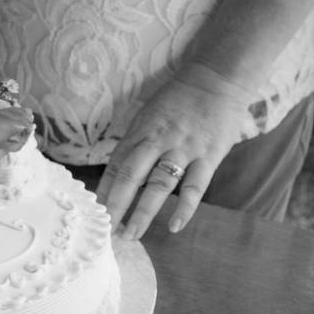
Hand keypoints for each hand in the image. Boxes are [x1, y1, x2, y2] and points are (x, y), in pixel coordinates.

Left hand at [95, 63, 258, 239]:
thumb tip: (121, 173)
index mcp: (140, 131)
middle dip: (116, 205)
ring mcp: (184, 149)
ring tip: (131, 234)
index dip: (104, 190)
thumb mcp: (149, 115)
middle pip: (130, 177)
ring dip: (144, 212)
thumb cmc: (180, 99)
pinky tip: (175, 226)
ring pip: (159, 185)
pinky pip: (195, 186)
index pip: (116, 165)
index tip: (94, 212)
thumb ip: (137, 143)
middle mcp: (158, 141)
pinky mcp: (209, 156)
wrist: (218, 78)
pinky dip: (185, 207)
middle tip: (106, 230)